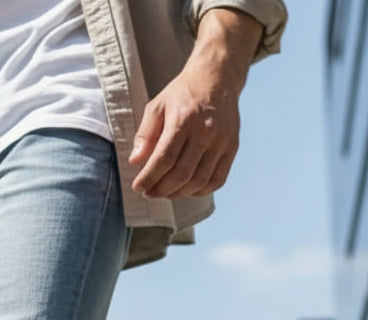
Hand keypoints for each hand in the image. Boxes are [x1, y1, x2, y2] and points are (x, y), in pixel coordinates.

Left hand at [130, 10, 260, 199]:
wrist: (216, 78)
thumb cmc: (182, 94)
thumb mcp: (157, 106)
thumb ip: (145, 134)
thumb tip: (135, 161)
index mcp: (184, 119)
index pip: (164, 159)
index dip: (149, 178)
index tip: (138, 187)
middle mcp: (206, 131)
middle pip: (182, 174)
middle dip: (161, 189)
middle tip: (149, 192)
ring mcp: (222, 141)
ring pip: (199, 181)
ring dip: (178, 194)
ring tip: (164, 192)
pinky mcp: (232, 147)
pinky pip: (217, 180)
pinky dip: (200, 191)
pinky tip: (186, 190)